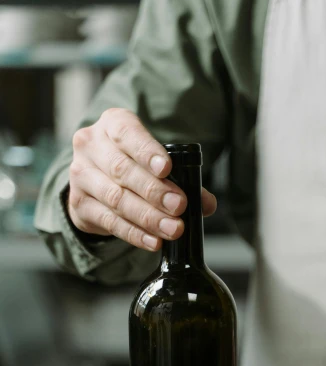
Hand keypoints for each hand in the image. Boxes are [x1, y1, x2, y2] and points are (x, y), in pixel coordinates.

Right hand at [68, 108, 216, 250]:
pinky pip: (109, 221)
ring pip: (116, 198)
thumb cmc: (134, 164)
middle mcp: (91, 145)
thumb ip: (184, 180)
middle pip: (123, 170)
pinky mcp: (79, 204)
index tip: (166, 168)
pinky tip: (154, 241)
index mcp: (112, 124)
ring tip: (173, 229)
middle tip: (179, 207)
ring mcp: (81, 175)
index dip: (147, 151)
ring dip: (148, 217)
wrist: (97, 180)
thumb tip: (207, 204)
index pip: (127, 134)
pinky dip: (134, 234)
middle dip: (154, 191)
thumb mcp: (156, 162)